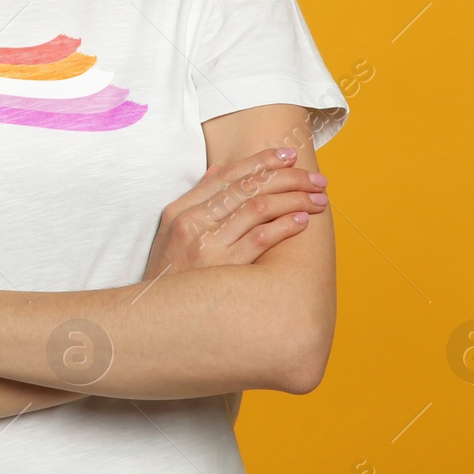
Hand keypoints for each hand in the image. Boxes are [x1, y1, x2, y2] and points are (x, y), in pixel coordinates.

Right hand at [144, 146, 327, 279]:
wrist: (155, 317)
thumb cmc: (170, 277)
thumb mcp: (170, 234)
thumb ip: (195, 201)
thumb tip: (218, 169)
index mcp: (180, 210)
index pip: (228, 174)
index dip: (263, 160)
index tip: (290, 156)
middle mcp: (192, 222)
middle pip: (248, 186)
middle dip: (289, 178)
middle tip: (317, 180)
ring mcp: (207, 244)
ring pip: (258, 207)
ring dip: (294, 199)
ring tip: (318, 199)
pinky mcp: (223, 268)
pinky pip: (261, 238)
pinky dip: (285, 225)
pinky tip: (302, 220)